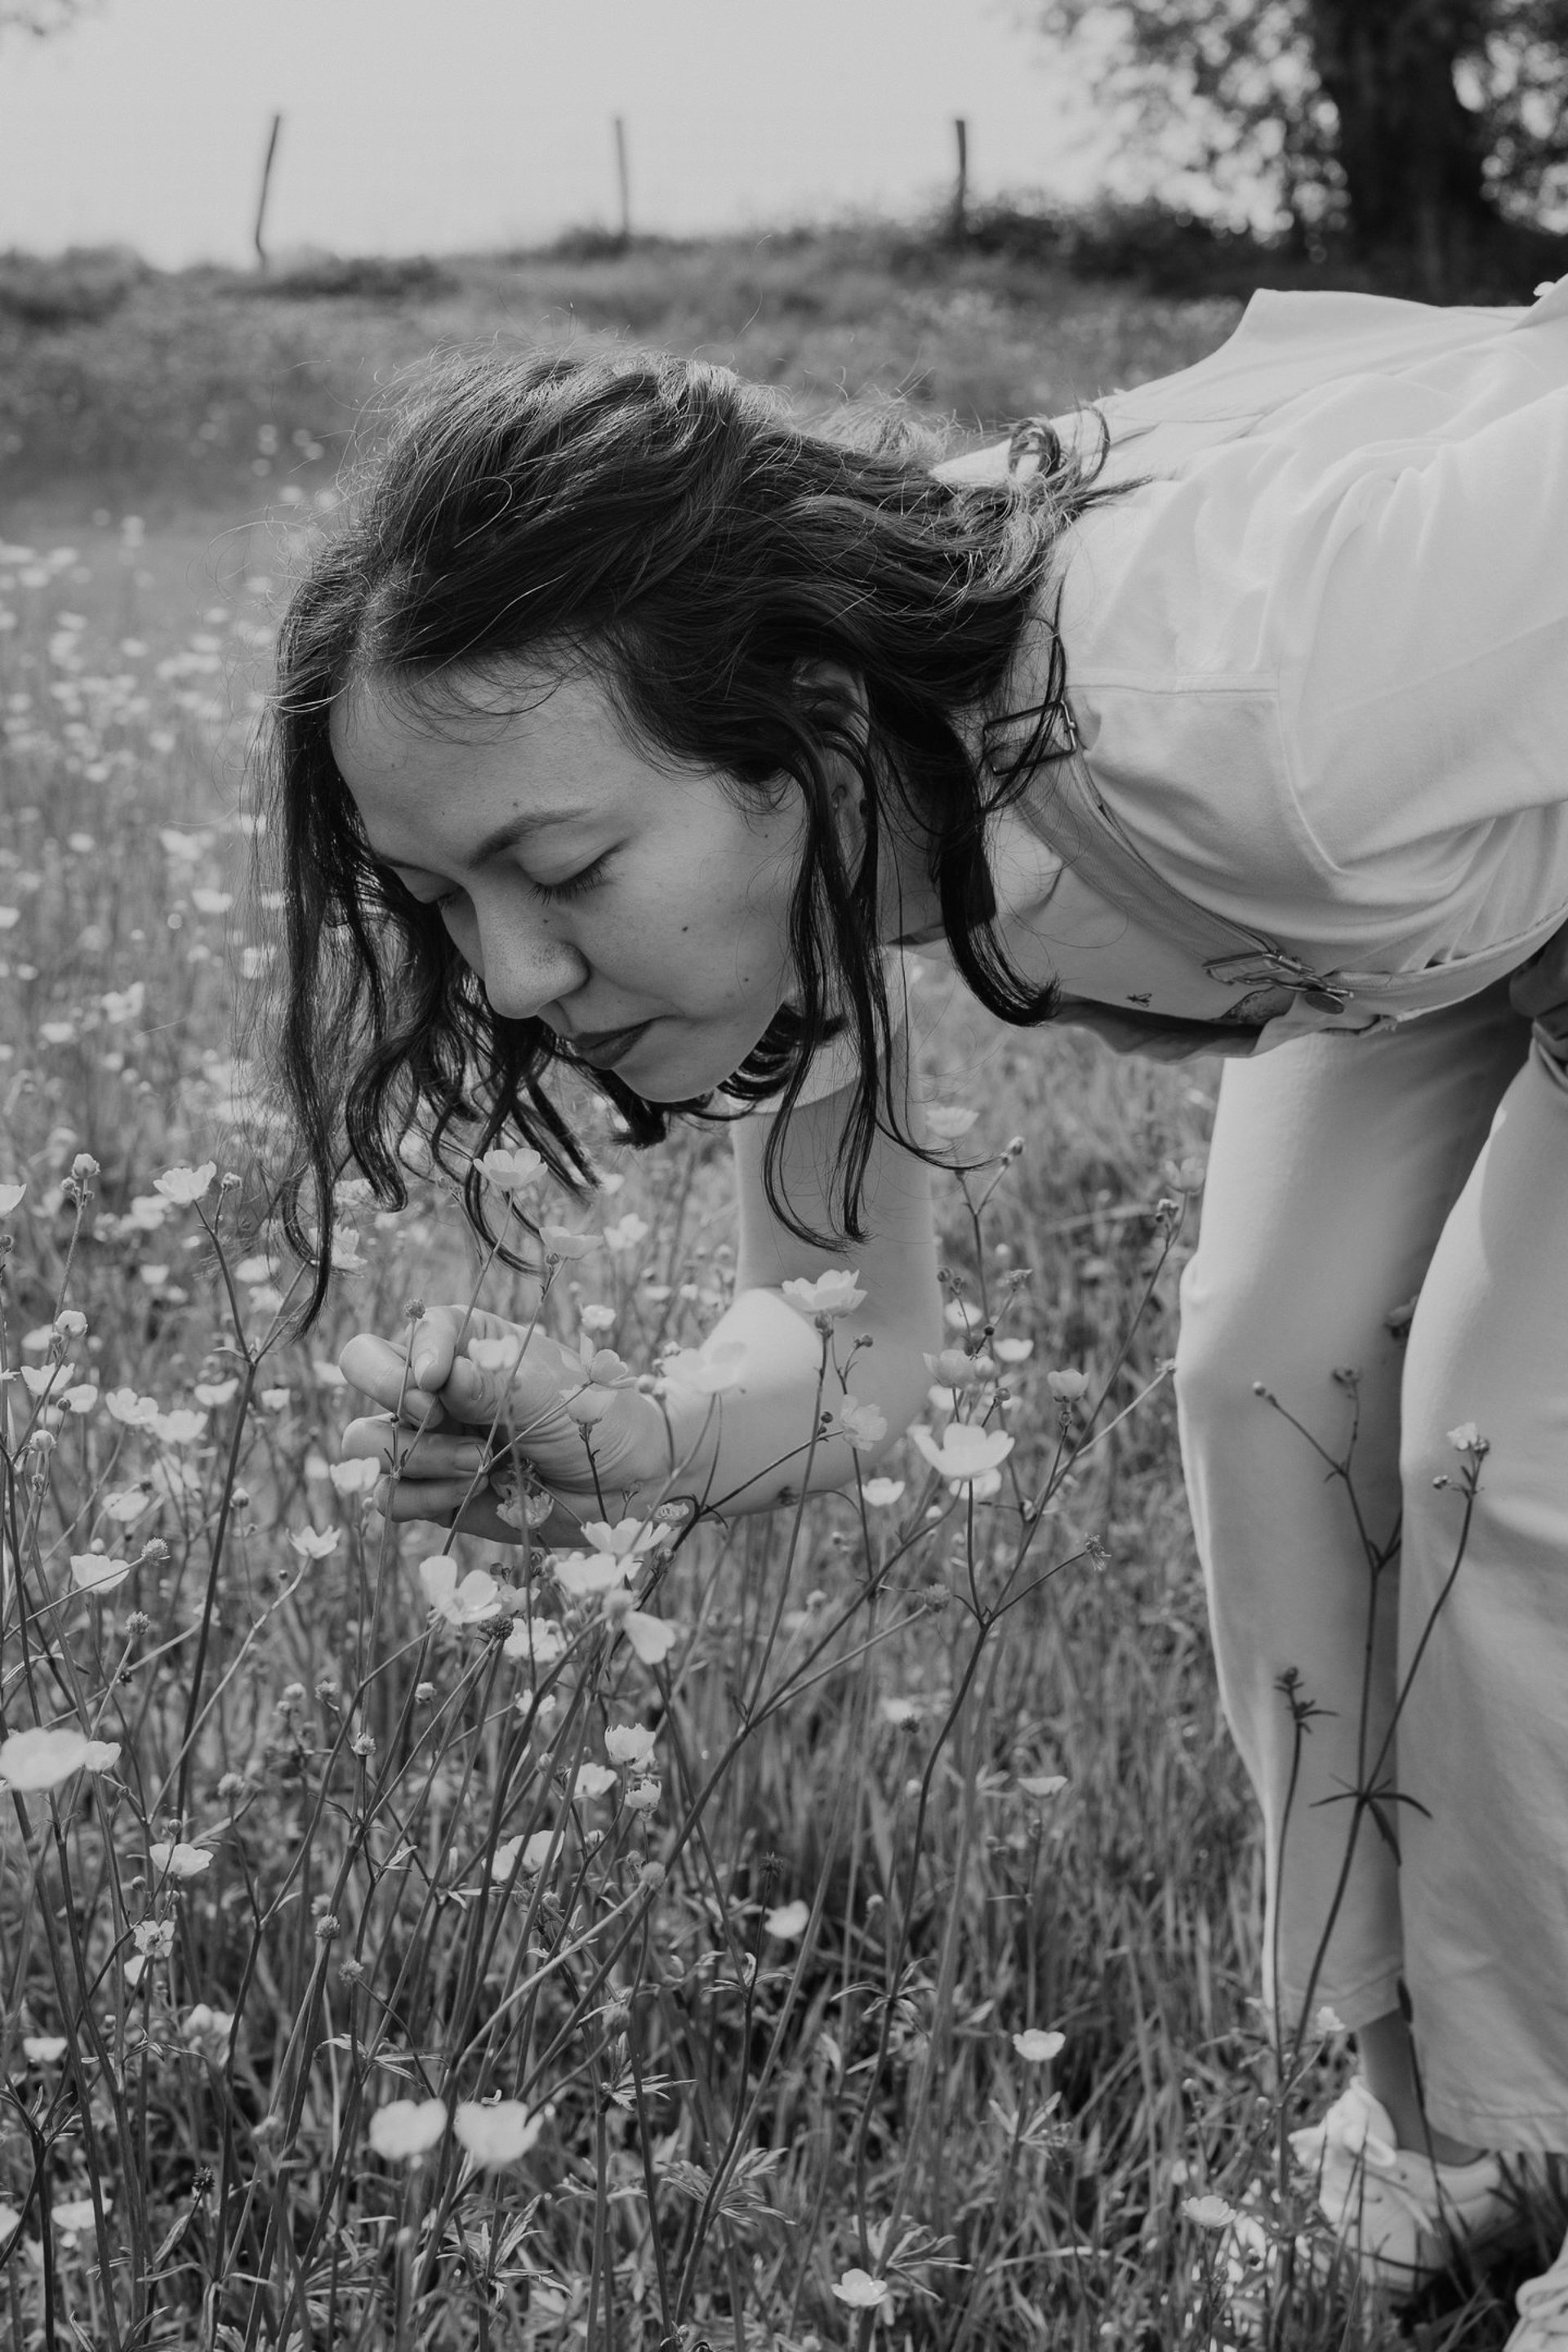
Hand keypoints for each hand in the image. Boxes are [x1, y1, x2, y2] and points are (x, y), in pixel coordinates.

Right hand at [338, 1305, 679, 1543]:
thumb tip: (435, 1375)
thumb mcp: (546, 1390)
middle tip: (435, 1415)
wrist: (621, 1483)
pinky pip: (387, 1496)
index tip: (438, 1380)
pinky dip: (422, 1497)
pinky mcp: (428, 1491)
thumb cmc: (591, 1417)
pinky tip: (471, 1493)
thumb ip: (488, 1382)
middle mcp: (434, 1386)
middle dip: (388, 1392)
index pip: (406, 1330)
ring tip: (479, 1464)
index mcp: (462, 1341)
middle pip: (361, 1368)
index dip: (409, 1354)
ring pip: (366, 1439)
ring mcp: (426, 1439)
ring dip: (417, 1456)